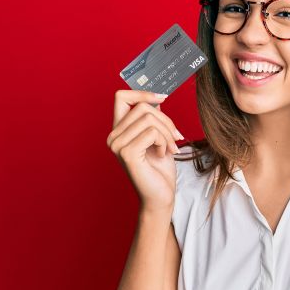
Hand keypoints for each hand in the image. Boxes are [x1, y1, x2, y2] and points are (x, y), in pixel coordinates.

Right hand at [106, 90, 184, 210]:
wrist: (161, 196)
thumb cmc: (160, 170)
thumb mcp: (159, 138)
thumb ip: (153, 119)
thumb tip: (157, 98)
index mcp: (119, 130)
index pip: (121, 97)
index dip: (142, 93)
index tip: (162, 97)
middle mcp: (113, 136)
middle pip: (142, 107)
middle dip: (166, 120)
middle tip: (176, 136)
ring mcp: (117, 145)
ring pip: (149, 118)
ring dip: (167, 132)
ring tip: (171, 148)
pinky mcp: (127, 153)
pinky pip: (152, 132)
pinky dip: (164, 141)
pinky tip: (163, 154)